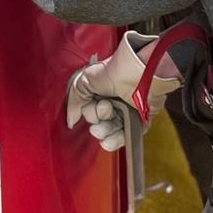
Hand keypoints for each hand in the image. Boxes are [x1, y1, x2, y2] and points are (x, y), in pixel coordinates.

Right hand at [65, 32, 180, 152]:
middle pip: (98, 123)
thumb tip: (72, 120)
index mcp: (100, 91)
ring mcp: (126, 112)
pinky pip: (125, 138)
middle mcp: (113, 101)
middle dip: (97, 121)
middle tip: (105, 109)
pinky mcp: (140, 121)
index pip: (88, 111)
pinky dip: (115, 141)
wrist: (141, 73)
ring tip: (104, 127)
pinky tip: (108, 140)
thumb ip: (75, 100)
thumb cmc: (117, 70)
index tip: (92, 104)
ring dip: (103, 133)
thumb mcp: (85, 81)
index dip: (88, 112)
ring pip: (109, 132)